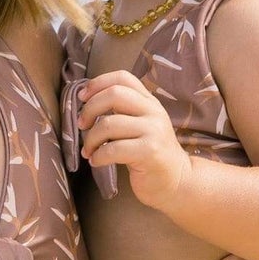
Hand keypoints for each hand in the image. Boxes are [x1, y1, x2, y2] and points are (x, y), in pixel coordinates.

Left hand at [77, 70, 189, 209]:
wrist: (177, 180)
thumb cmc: (150, 153)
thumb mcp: (141, 125)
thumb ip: (123, 111)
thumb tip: (87, 101)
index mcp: (149, 102)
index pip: (123, 78)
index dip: (98, 83)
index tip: (82, 98)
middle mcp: (154, 111)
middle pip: (114, 95)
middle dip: (90, 109)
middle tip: (81, 125)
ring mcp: (154, 130)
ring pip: (109, 124)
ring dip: (91, 139)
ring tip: (89, 150)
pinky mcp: (149, 151)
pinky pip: (113, 149)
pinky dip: (98, 156)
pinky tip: (97, 161)